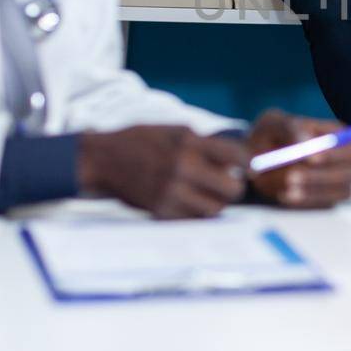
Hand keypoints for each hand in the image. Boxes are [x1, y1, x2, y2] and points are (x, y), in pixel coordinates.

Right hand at [78, 125, 246, 218]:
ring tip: (206, 193)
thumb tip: (238, 158)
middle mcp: (183, 167)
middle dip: (233, 186)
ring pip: (215, 209)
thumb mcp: (174, 131)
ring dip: (215, 202)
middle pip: (232, 189)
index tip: (246, 166)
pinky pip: (193, 219)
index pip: (237, 156)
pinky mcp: (161, 211)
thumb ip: (204, 143)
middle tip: (226, 183)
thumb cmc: (142, 141)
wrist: (103, 159)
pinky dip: (196, 212)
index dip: (247, 162)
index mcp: (189, 142)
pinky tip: (188, 201)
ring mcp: (172, 192)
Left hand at [245, 109, 350, 208]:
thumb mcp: (274, 123)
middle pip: (349, 173)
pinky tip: (283, 193)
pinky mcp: (326, 200)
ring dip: (311, 190)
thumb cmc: (270, 135)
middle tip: (292, 176)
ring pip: (337, 191)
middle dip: (322, 176)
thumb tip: (306, 140)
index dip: (338, 153)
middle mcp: (344, 161)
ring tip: (284, 184)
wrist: (257, 158)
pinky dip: (303, 201)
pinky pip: (323, 205)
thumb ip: (290, 128)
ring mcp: (337, 183)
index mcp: (338, 136)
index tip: (312, 158)